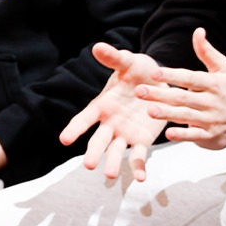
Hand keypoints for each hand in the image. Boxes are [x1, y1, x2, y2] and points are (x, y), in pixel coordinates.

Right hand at [61, 42, 169, 181]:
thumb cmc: (139, 71)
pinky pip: (139, 156)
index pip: (84, 118)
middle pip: (98, 140)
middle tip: (88, 165)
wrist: (161, 80)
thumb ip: (115, 58)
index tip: (64, 139)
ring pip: (116, 151)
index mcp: (102, 105)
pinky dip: (139, 168)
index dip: (75, 128)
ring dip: (113, 163)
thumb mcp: (129, 62)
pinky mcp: (142, 140)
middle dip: (93, 152)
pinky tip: (142, 179)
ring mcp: (124, 134)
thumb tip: (98, 46)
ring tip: (111, 175)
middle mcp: (110, 123)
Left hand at [138, 29, 225, 149]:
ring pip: (186, 116)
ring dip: (168, 114)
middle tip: (140, 91)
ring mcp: (211, 119)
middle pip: (183, 97)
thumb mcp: (224, 69)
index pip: (191, 78)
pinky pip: (194, 135)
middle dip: (161, 95)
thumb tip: (198, 31)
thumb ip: (207, 52)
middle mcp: (212, 101)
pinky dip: (182, 135)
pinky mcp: (209, 135)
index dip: (173, 75)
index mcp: (214, 83)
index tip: (155, 73)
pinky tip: (168, 133)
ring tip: (150, 110)